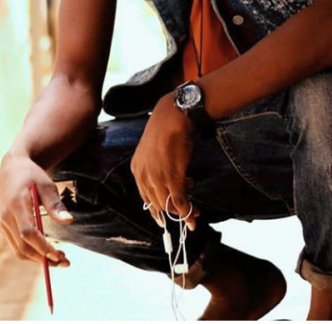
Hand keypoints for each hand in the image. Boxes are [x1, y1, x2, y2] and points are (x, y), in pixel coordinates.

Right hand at [0, 153, 72, 266]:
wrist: (11, 168)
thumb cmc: (31, 175)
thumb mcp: (46, 185)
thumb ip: (55, 204)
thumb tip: (69, 221)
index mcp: (16, 206)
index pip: (28, 233)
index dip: (42, 247)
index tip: (58, 255)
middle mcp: (6, 218)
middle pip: (23, 247)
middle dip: (43, 259)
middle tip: (65, 262)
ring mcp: (3, 224)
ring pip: (18, 250)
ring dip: (38, 258)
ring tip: (59, 258)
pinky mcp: (5, 226)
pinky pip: (17, 245)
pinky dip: (31, 252)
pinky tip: (47, 251)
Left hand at [130, 94, 199, 229]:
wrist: (173, 116)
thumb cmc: (167, 129)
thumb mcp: (154, 150)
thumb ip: (156, 166)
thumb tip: (169, 179)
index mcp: (137, 169)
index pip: (145, 197)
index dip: (157, 208)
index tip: (166, 214)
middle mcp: (143, 176)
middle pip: (156, 204)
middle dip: (172, 213)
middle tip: (186, 213)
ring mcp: (157, 177)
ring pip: (168, 205)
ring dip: (182, 213)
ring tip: (194, 212)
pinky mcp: (172, 177)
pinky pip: (179, 201)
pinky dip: (187, 211)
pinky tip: (193, 213)